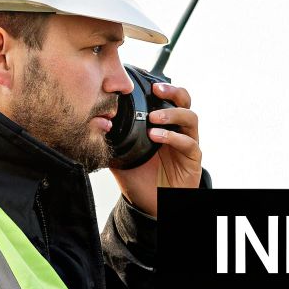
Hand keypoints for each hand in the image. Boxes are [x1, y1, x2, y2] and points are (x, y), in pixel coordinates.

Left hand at [110, 82, 201, 216]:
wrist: (151, 205)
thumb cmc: (140, 179)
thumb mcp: (120, 156)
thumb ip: (113, 140)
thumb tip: (95, 125)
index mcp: (163, 126)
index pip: (168, 100)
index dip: (162, 88)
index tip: (147, 83)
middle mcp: (178, 131)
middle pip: (185, 102)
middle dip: (173, 92)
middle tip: (157, 91)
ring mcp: (187, 144)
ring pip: (190, 118)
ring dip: (172, 114)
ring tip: (154, 118)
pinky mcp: (193, 160)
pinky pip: (189, 143)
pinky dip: (173, 137)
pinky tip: (157, 137)